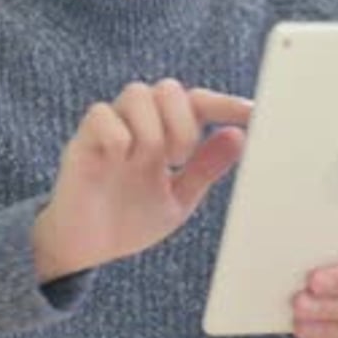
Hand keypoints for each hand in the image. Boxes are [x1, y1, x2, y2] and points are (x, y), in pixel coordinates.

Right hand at [33, 78, 249, 281]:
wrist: (84, 249)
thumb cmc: (129, 219)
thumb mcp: (179, 198)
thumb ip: (206, 168)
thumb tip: (238, 136)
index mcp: (166, 133)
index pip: (199, 104)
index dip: (227, 105)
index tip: (256, 114)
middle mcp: (139, 123)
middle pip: (168, 88)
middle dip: (182, 122)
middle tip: (178, 158)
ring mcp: (110, 128)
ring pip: (137, 93)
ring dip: (153, 129)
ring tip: (150, 163)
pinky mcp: (82, 141)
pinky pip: (101, 115)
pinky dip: (118, 137)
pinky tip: (118, 162)